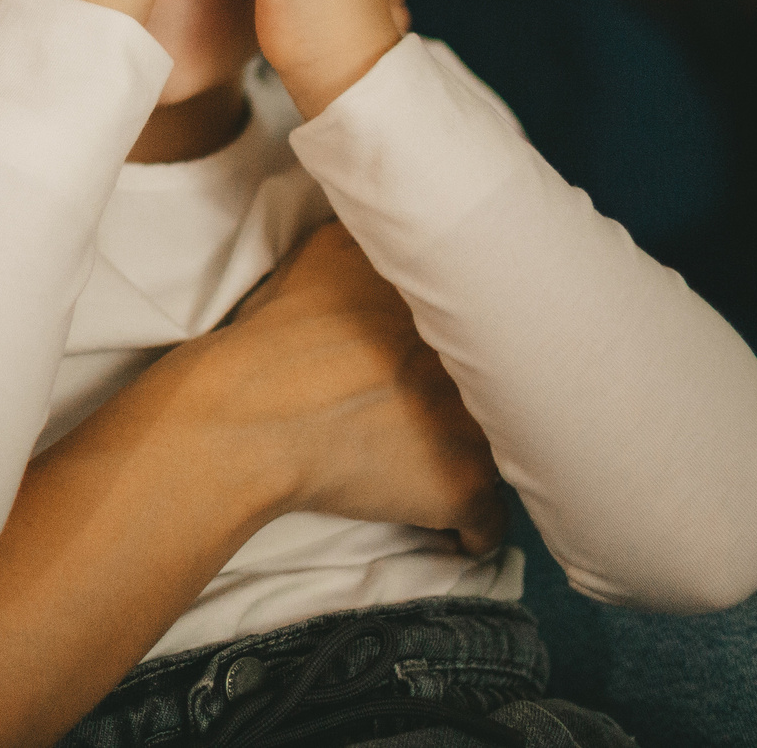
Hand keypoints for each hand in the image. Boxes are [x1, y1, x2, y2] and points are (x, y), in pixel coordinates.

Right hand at [216, 223, 504, 553]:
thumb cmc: (272, 337)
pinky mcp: (464, 484)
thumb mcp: (326, 253)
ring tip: (433, 461)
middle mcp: (478, 356)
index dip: (472, 346)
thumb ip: (379, 240)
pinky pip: (488, 521)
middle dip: (483, 399)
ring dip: (475, 456)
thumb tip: (400, 230)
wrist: (246, 415)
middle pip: (510, 384)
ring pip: (507, 448)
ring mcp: (478, 423)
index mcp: (447, 301)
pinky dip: (466, 525)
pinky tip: (441, 518)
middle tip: (436, 411)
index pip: (496, 320)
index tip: (449, 358)